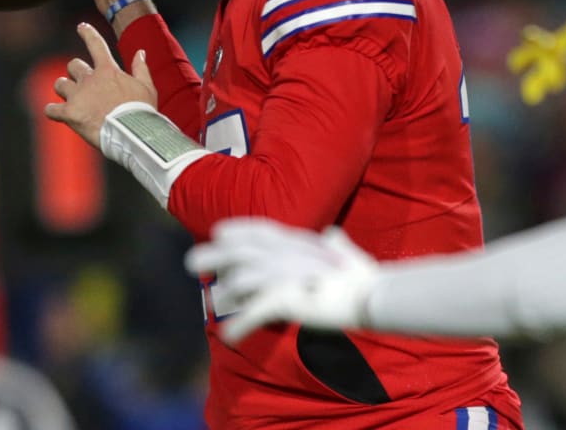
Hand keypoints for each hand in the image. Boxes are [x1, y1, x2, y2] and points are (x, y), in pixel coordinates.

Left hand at [45, 22, 157, 147]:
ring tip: (71, 100)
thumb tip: (140, 52)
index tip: (81, 26)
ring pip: (59, 84)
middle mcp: (89, 79)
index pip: (96, 44)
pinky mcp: (69, 113)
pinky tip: (58, 114)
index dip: (88, 33)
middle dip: (76, 73)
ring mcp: (78, 96)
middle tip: (83, 85)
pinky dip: (53, 111)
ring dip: (64, 89)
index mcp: (108, 70)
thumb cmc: (141, 111)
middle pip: (73, 65)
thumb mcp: (147, 87)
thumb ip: (140, 68)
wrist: (132, 133)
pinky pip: (51, 109)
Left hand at [184, 219, 379, 343]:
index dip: (237, 229)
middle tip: (191, 262)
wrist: (374, 295)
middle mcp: (285, 255)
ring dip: (223, 293)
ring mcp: (283, 275)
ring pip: (238, 281)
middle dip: (213, 256)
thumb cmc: (362, 276)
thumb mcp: (345, 253)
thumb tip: (332, 234)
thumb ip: (335, 242)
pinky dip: (240, 326)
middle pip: (239, 251)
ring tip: (213, 305)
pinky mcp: (285, 299)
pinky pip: (254, 313)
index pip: (259, 229)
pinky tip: (230, 337)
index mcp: (296, 242)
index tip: (219, 231)